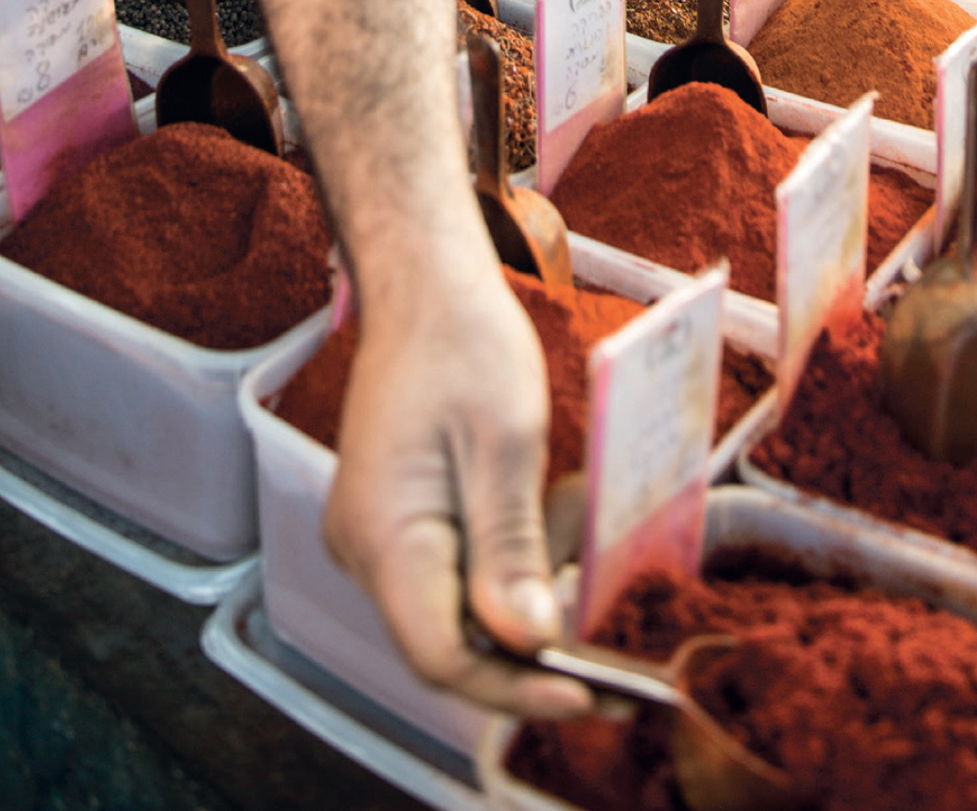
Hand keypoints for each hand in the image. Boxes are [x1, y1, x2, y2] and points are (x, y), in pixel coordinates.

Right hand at [325, 264, 589, 719]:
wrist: (426, 285)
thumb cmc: (464, 341)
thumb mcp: (505, 441)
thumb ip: (511, 548)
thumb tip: (529, 640)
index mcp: (384, 533)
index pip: (441, 656)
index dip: (515, 685)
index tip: (588, 691)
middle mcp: (365, 549)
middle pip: (449, 642)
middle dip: (533, 642)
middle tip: (611, 630)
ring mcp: (376, 537)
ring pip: (456, 610)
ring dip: (528, 591)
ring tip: (579, 526)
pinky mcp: (396, 521)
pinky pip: (454, 572)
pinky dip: (510, 562)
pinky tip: (552, 514)